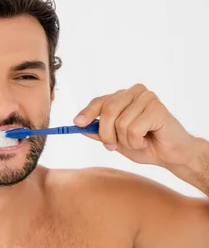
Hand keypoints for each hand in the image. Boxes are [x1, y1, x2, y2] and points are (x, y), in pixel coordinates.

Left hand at [73, 83, 196, 166]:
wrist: (170, 156)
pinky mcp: (157, 108)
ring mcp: (147, 98)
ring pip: (120, 123)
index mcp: (124, 97)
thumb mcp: (116, 140)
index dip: (87, 112)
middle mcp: (135, 92)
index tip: (76, 123)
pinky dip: (137, 142)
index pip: (100, 101)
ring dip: (125, 141)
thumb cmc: (145, 145)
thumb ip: (99, 132)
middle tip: (112, 146)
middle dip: (106, 133)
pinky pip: (134, 129)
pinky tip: (147, 140)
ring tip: (138, 142)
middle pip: (107, 110)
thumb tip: (79, 125)